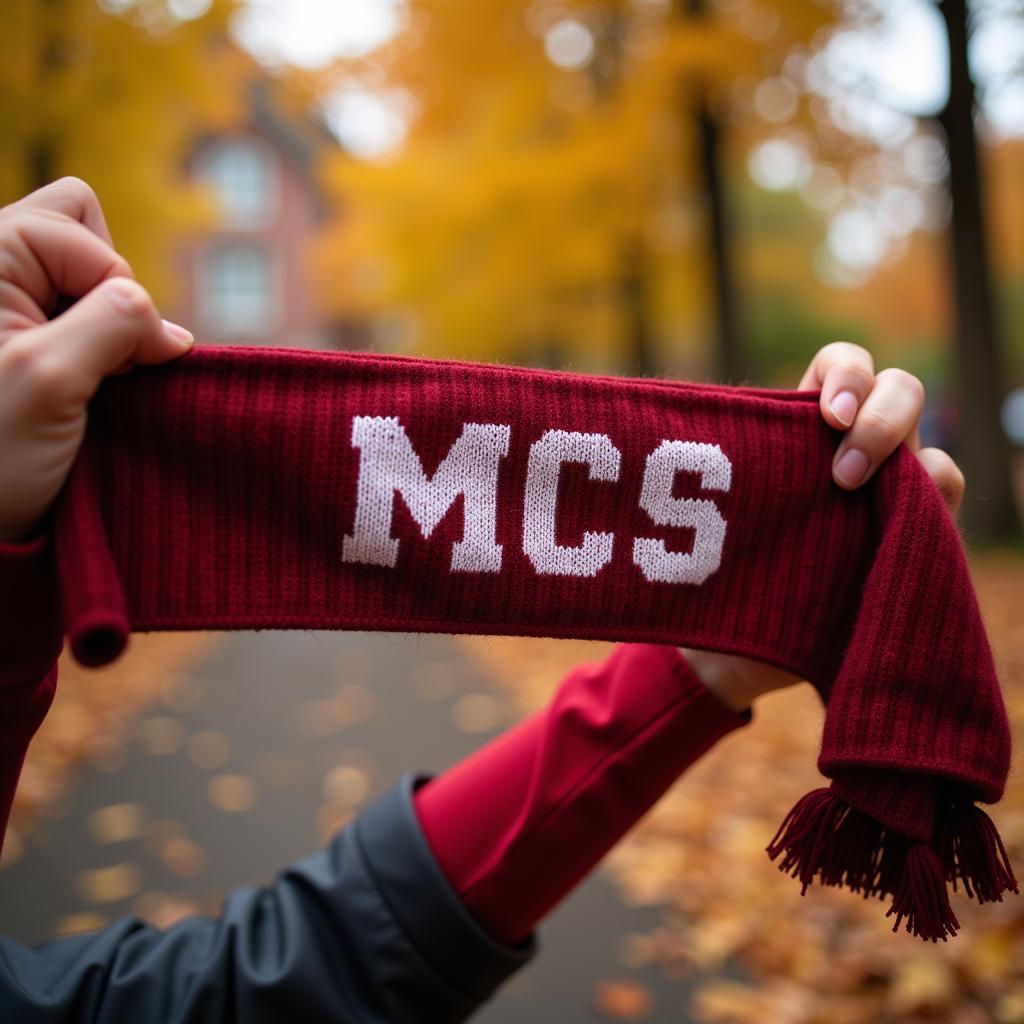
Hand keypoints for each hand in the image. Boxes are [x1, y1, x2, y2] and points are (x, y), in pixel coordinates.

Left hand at [0, 178, 193, 543]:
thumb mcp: (51, 379)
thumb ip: (116, 324)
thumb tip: (173, 333)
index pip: (84, 229)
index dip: (113, 292)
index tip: (106, 363)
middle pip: (80, 230)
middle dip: (107, 290)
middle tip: (91, 356)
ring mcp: (2, 304)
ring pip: (83, 274)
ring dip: (103, 325)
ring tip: (79, 379)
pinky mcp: (19, 340)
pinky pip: (77, 313)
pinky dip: (96, 347)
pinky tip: (81, 389)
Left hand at [686, 341, 964, 712]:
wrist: (731, 646)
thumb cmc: (714, 561)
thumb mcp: (707, 507)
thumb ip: (714, 467)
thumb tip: (656, 418)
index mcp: (807, 427)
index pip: (841, 365)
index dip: (845, 374)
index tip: (823, 412)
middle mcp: (858, 451)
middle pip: (901, 392)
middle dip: (880, 418)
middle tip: (840, 470)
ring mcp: (891, 493)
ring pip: (931, 452)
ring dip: (905, 462)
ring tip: (847, 497)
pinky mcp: (909, 537)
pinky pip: (943, 504)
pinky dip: (928, 507)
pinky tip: (887, 530)